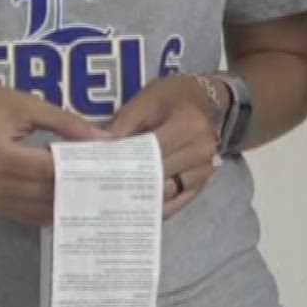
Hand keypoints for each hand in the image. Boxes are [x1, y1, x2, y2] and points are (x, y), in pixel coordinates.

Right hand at [0, 81, 108, 227]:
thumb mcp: (28, 104)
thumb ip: (66, 123)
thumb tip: (103, 141)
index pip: (46, 167)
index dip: (78, 168)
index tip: (107, 166)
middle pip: (44, 192)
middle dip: (78, 187)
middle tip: (110, 183)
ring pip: (39, 208)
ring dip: (67, 202)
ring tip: (97, 194)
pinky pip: (28, 214)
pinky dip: (50, 209)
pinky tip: (72, 201)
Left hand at [107, 76, 222, 217]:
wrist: (202, 100)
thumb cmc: (171, 97)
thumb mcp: (146, 100)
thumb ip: (123, 123)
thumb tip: (101, 146)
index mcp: (188, 126)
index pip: (151, 152)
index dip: (125, 161)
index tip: (100, 169)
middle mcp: (202, 152)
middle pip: (159, 174)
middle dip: (131, 181)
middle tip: (103, 189)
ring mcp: (205, 171)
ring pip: (168, 192)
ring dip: (143, 197)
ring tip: (116, 200)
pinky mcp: (203, 183)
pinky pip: (179, 202)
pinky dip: (159, 206)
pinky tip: (138, 209)